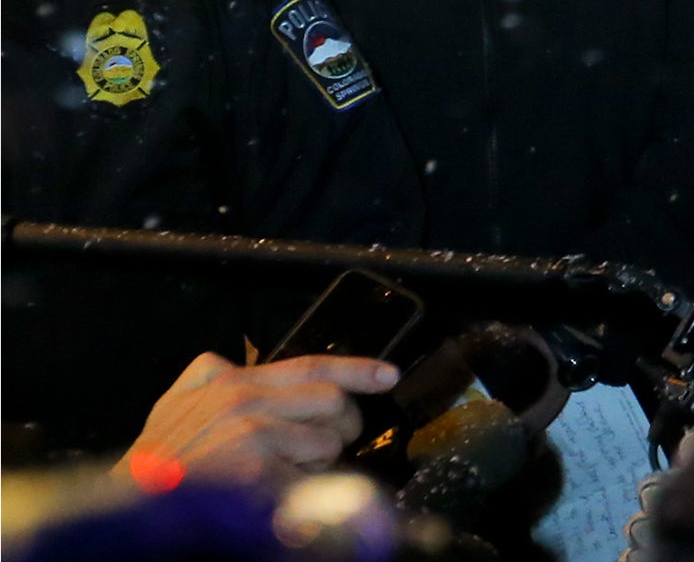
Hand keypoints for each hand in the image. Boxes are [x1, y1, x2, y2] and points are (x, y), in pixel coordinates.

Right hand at [114, 351, 398, 489]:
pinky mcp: (258, 472)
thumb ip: (208, 378)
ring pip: (327, 442)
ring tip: (282, 472)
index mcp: (229, 382)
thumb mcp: (174, 405)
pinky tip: (275, 491)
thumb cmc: (154, 464)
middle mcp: (245, 401)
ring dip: (316, 463)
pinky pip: (310, 477)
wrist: (131, 507)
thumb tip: (230, 360)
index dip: (357, 369)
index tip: (388, 375)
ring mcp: (253, 435)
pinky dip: (303, 488)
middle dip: (339, 426)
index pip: (310, 365)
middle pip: (331, 401)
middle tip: (323, 444)